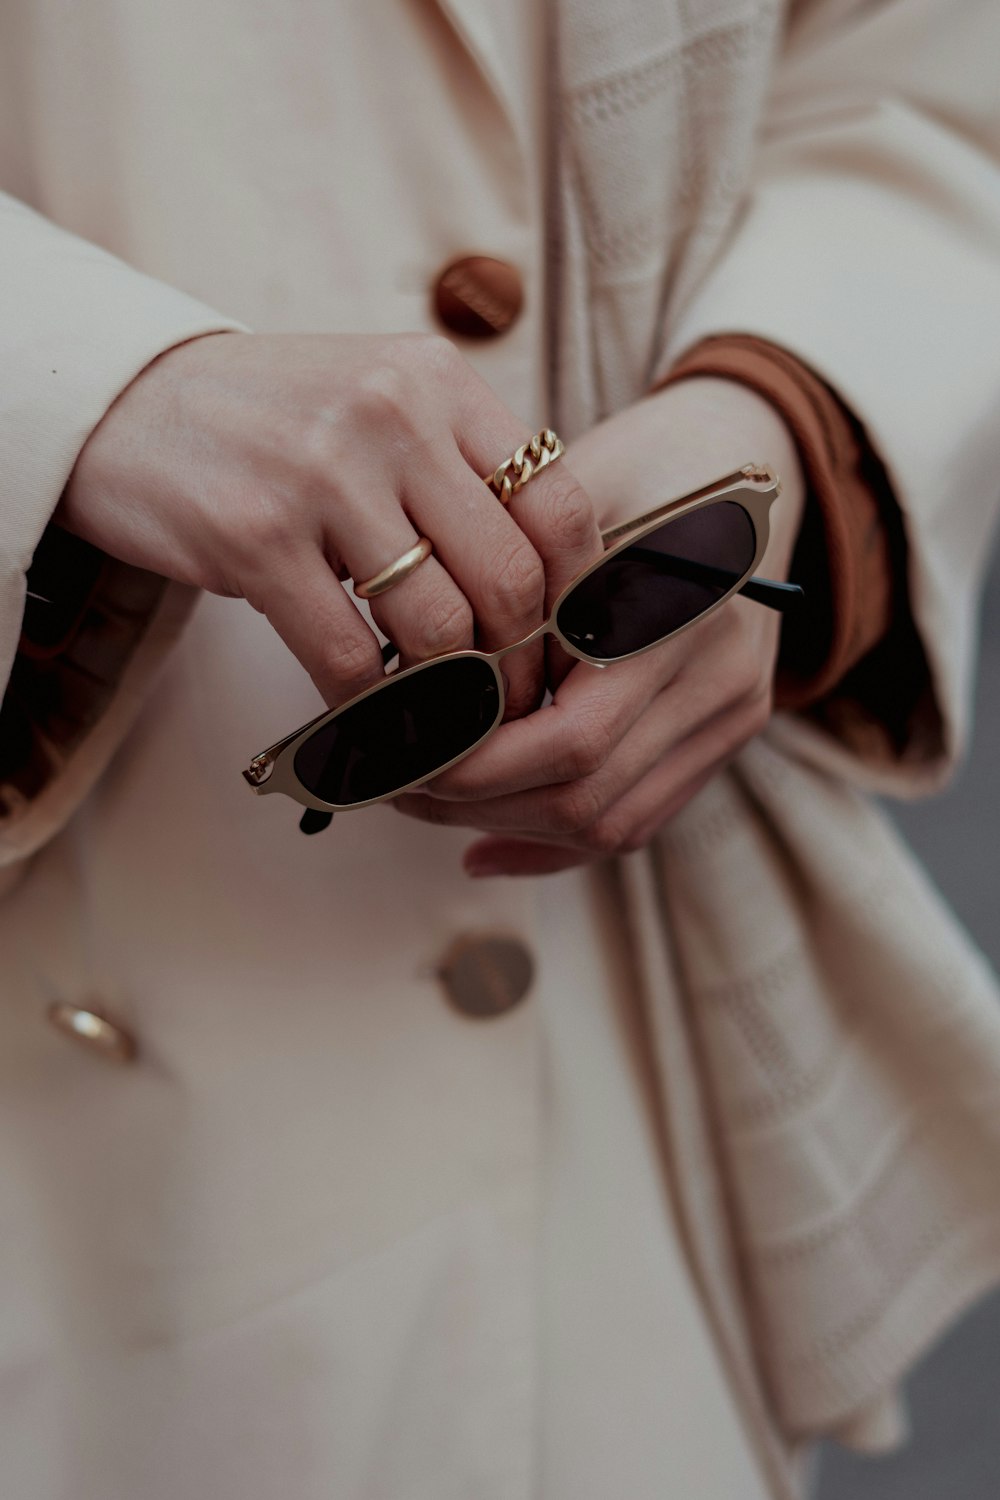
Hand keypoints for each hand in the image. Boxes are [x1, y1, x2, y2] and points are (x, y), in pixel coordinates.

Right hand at [58, 332, 602, 717]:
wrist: (127, 403)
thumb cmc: (275, 420)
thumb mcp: (382, 401)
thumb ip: (463, 465)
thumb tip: (553, 579)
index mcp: (440, 381)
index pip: (559, 505)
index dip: (575, 597)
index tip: (562, 648)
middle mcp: (392, 414)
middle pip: (509, 577)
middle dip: (521, 664)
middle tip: (509, 706)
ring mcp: (323, 474)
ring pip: (438, 627)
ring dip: (450, 697)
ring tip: (444, 718)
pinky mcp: (255, 537)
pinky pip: (348, 658)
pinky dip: (370, 708)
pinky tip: (369, 716)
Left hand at [393, 376, 806, 874]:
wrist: (746, 450)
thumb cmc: (632, 465)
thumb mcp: (559, 507)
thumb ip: (499, 600)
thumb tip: (396, 692)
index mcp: (679, 609)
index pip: (571, 739)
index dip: (474, 766)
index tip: (393, 754)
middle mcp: (718, 672)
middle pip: (587, 796)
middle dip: (475, 805)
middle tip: (391, 785)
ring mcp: (733, 710)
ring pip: (610, 823)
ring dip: (507, 824)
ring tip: (428, 799)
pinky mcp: (730, 731)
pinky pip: (641, 818)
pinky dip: (555, 839)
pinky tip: (480, 837)